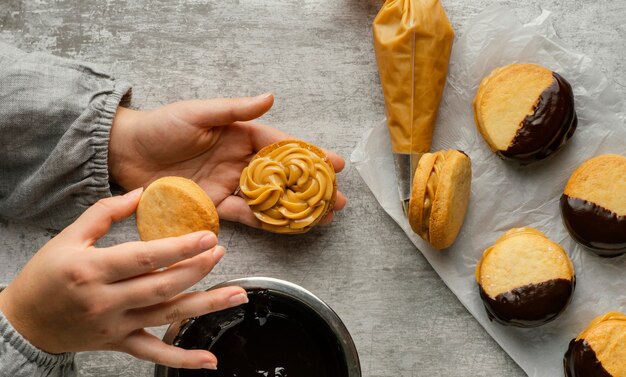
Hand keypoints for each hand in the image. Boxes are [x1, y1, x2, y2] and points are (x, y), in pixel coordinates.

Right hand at [0, 189, 246, 368]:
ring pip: (167, 316)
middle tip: (221, 253)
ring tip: (238, 295)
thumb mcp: (69, 237)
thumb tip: (141, 194)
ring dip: (207, 306)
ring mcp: (114, 326)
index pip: (146, 258)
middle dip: (198, 269)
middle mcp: (106, 301)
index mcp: (93, 270)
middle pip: (163, 286)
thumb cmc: (46, 275)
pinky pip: (154, 354)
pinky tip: (210, 360)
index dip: (180, 248)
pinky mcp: (118, 344)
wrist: (24, 322)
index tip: (208, 237)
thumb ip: (105, 212)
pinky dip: (183, 359)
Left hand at [107, 94, 346, 227]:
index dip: (309, 155)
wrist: (125, 153)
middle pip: (283, 178)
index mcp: (240, 136)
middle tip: (338, 200)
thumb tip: (270, 98)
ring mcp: (228, 185)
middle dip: (311, 189)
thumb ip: (234, 110)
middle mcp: (239, 161)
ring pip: (269, 200)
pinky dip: (265, 222)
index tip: (335, 163)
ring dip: (296, 210)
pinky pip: (243, 216)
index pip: (282, 147)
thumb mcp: (198, 112)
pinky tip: (287, 228)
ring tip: (322, 218)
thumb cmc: (161, 126)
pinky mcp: (212, 205)